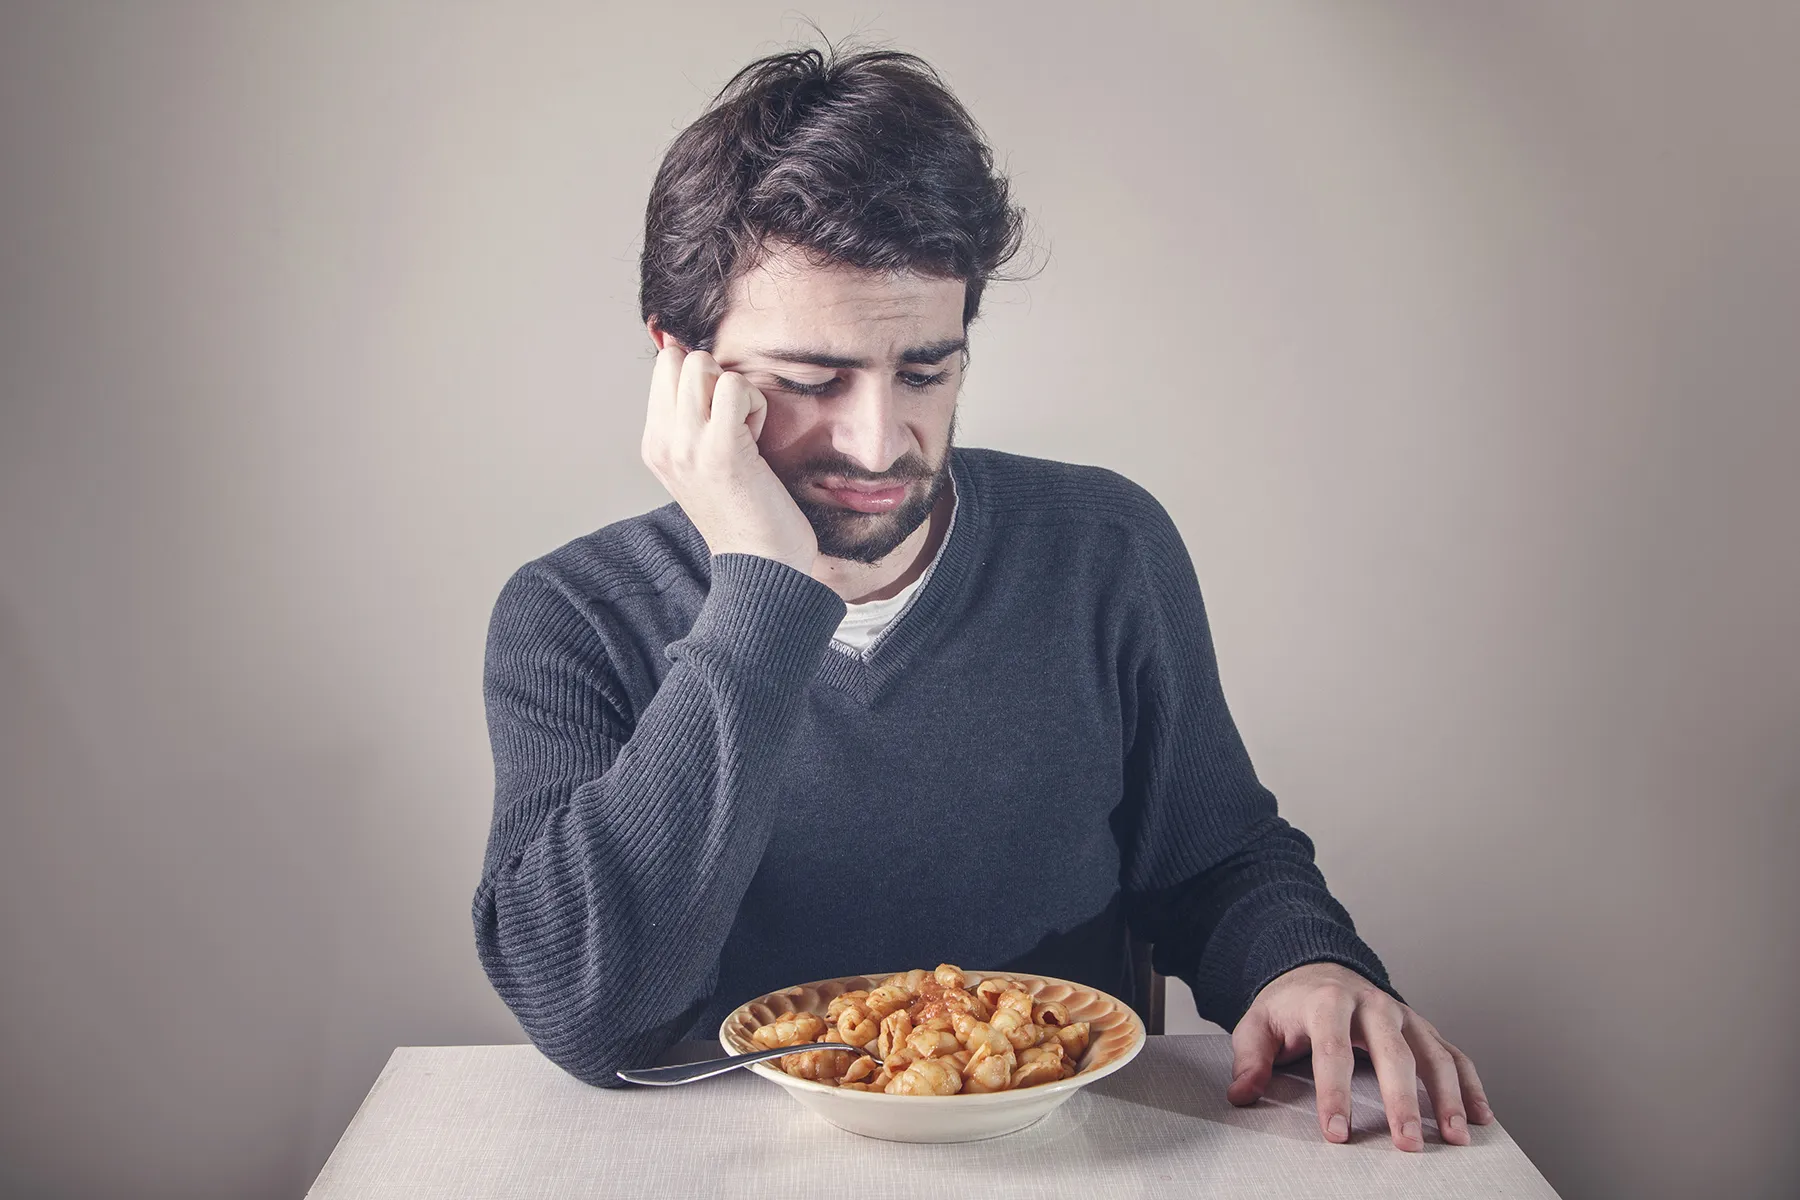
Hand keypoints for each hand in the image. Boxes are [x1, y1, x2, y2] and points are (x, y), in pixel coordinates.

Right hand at [640, 342, 817, 574]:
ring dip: (736, 390)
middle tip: (735, 420)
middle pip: (677, 359)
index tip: (722, 419)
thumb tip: (699, 365)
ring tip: (745, 431)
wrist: (760, 567)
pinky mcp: (720, 447)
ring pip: (701, 364)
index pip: (664, 369)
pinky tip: (758, 438)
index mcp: (655, 445)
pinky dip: (755, 402)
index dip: (702, 380)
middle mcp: (662, 442)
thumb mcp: (705, 466)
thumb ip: (694, 422)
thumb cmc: (746, 515)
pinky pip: (734, 385)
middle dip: (714, 377)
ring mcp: (686, 444)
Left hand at [1227, 962, 1493, 1150]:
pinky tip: (1479, 1117)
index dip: (1335, 1094)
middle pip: (1393, 1053)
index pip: (1333, 1050)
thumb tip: (1242, 1093)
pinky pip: (1453, 1054)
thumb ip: (1250, 1057)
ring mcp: (1402, 1015)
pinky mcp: (1422, 1028)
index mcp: (1327, 1002)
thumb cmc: (1289, 1006)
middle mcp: (1372, 1005)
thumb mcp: (1257, 1023)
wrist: (1316, 969)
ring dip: (1448, 1096)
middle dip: (1401, 1100)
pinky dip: (1471, 1084)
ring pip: (1433, 1053)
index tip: (1337, 1132)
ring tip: (1454, 1136)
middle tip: (1405, 1142)